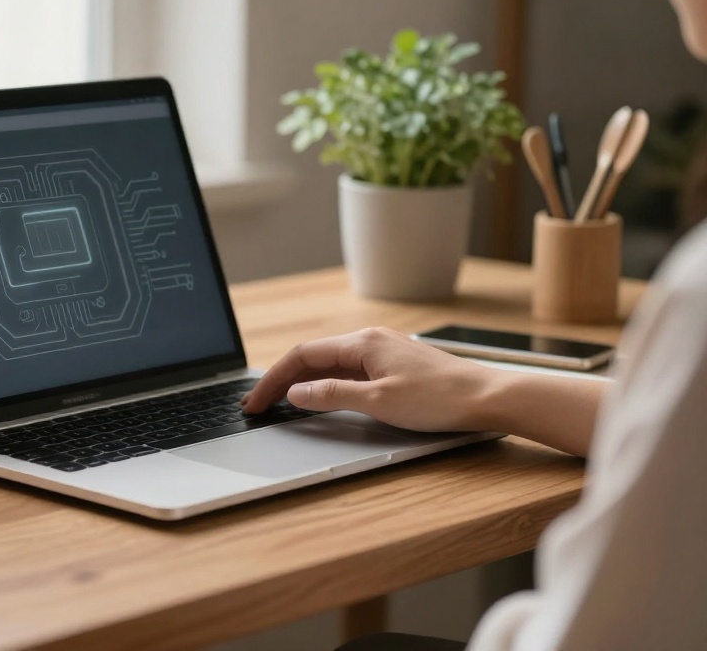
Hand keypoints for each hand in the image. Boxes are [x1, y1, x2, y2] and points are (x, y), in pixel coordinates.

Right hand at [240, 327, 507, 433]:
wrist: (489, 397)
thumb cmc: (440, 399)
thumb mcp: (378, 402)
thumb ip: (332, 395)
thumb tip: (297, 391)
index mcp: (361, 343)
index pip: (302, 355)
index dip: (273, 379)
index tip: (255, 402)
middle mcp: (370, 339)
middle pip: (313, 357)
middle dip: (282, 379)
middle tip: (260, 404)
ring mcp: (383, 350)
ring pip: (331, 363)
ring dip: (303, 381)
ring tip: (282, 402)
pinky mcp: (395, 364)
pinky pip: (349, 369)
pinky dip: (327, 383)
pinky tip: (323, 397)